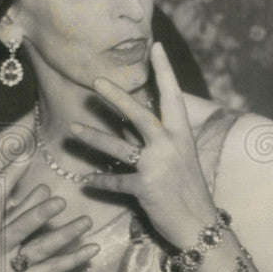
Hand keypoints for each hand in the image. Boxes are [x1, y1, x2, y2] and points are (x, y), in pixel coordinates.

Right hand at [0, 165, 99, 271]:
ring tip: (86, 222)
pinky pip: (50, 270)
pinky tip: (92, 249)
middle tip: (60, 200)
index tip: (24, 155)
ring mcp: (6, 268)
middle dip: (38, 213)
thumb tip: (43, 187)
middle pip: (18, 226)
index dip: (9, 175)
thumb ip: (13, 211)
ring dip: (64, 235)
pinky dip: (72, 259)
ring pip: (38, 248)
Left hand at [71, 42, 216, 248]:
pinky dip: (100, 181)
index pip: (173, 96)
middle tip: (95, 81)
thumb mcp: (179, 158)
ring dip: (93, 138)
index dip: (165, 71)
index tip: (156, 46)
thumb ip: (156, 138)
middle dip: (116, 98)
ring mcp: (157, 166)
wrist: (200, 225)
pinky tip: (86, 180)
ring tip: (73, 129)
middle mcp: (170, 146)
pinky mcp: (145, 188)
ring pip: (119, 148)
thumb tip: (129, 120)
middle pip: (140, 115)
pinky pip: (116, 181)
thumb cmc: (190, 190)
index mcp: (182, 135)